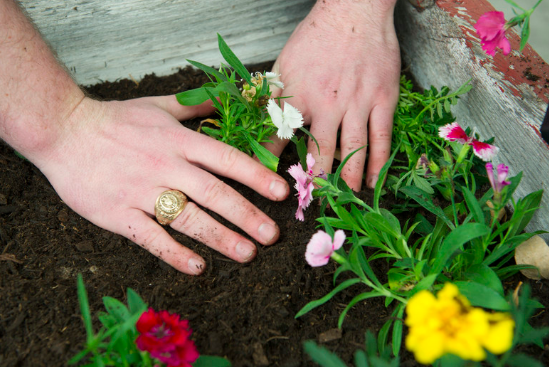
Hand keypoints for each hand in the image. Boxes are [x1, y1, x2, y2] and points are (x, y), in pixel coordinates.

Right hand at [33, 96, 289, 274]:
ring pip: (188, 219)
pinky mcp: (118, 214)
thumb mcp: (158, 105)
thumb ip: (194, 106)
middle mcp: (165, 166)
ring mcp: (141, 192)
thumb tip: (223, 99)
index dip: (256, 176)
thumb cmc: (114, 120)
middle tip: (272, 235)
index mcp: (178, 140)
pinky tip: (197, 267)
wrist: (62, 131)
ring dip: (220, 238)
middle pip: (214, 194)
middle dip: (247, 215)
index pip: (226, 159)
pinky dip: (174, 254)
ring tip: (246, 253)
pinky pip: (151, 238)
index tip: (280, 192)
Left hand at [268, 0, 399, 189]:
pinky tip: (373, 181)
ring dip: (347, 179)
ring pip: (352, 150)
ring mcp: (357, 103)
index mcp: (298, 95)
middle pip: (319, 152)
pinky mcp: (383, 99)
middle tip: (312, 205)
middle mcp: (327, 104)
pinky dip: (377, 163)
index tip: (268, 188)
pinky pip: (381, 138)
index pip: (279, 138)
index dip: (272, 166)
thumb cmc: (315, 38)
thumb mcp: (283, 65)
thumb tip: (256, 124)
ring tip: (344, 201)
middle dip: (315, 182)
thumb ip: (272, 98)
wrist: (353, 12)